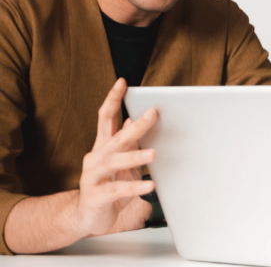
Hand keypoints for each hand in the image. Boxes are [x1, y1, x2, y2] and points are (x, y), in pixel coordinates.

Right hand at [75, 79, 157, 237]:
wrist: (86, 218)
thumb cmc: (109, 186)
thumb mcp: (121, 162)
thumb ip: (126, 143)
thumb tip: (133, 120)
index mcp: (103, 147)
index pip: (105, 117)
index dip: (113, 99)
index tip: (122, 82)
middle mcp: (96, 158)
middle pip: (115, 138)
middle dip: (135, 125)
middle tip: (153, 114)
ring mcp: (93, 177)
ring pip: (114, 162)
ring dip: (135, 157)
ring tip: (154, 153)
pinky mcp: (96, 196)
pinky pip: (117, 190)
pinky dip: (134, 186)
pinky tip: (149, 185)